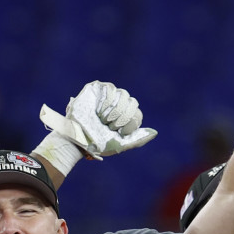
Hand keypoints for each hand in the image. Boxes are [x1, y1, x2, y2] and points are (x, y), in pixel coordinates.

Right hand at [39, 81, 156, 158]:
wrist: (78, 139)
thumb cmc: (97, 143)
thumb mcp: (120, 145)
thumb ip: (138, 140)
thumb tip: (155, 133)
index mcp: (124, 116)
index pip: (137, 114)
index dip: (130, 123)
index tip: (118, 132)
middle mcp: (118, 104)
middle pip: (132, 103)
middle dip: (122, 118)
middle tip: (110, 127)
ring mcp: (108, 95)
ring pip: (124, 95)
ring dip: (115, 111)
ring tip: (103, 120)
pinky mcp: (97, 88)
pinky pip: (112, 89)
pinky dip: (107, 102)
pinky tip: (99, 112)